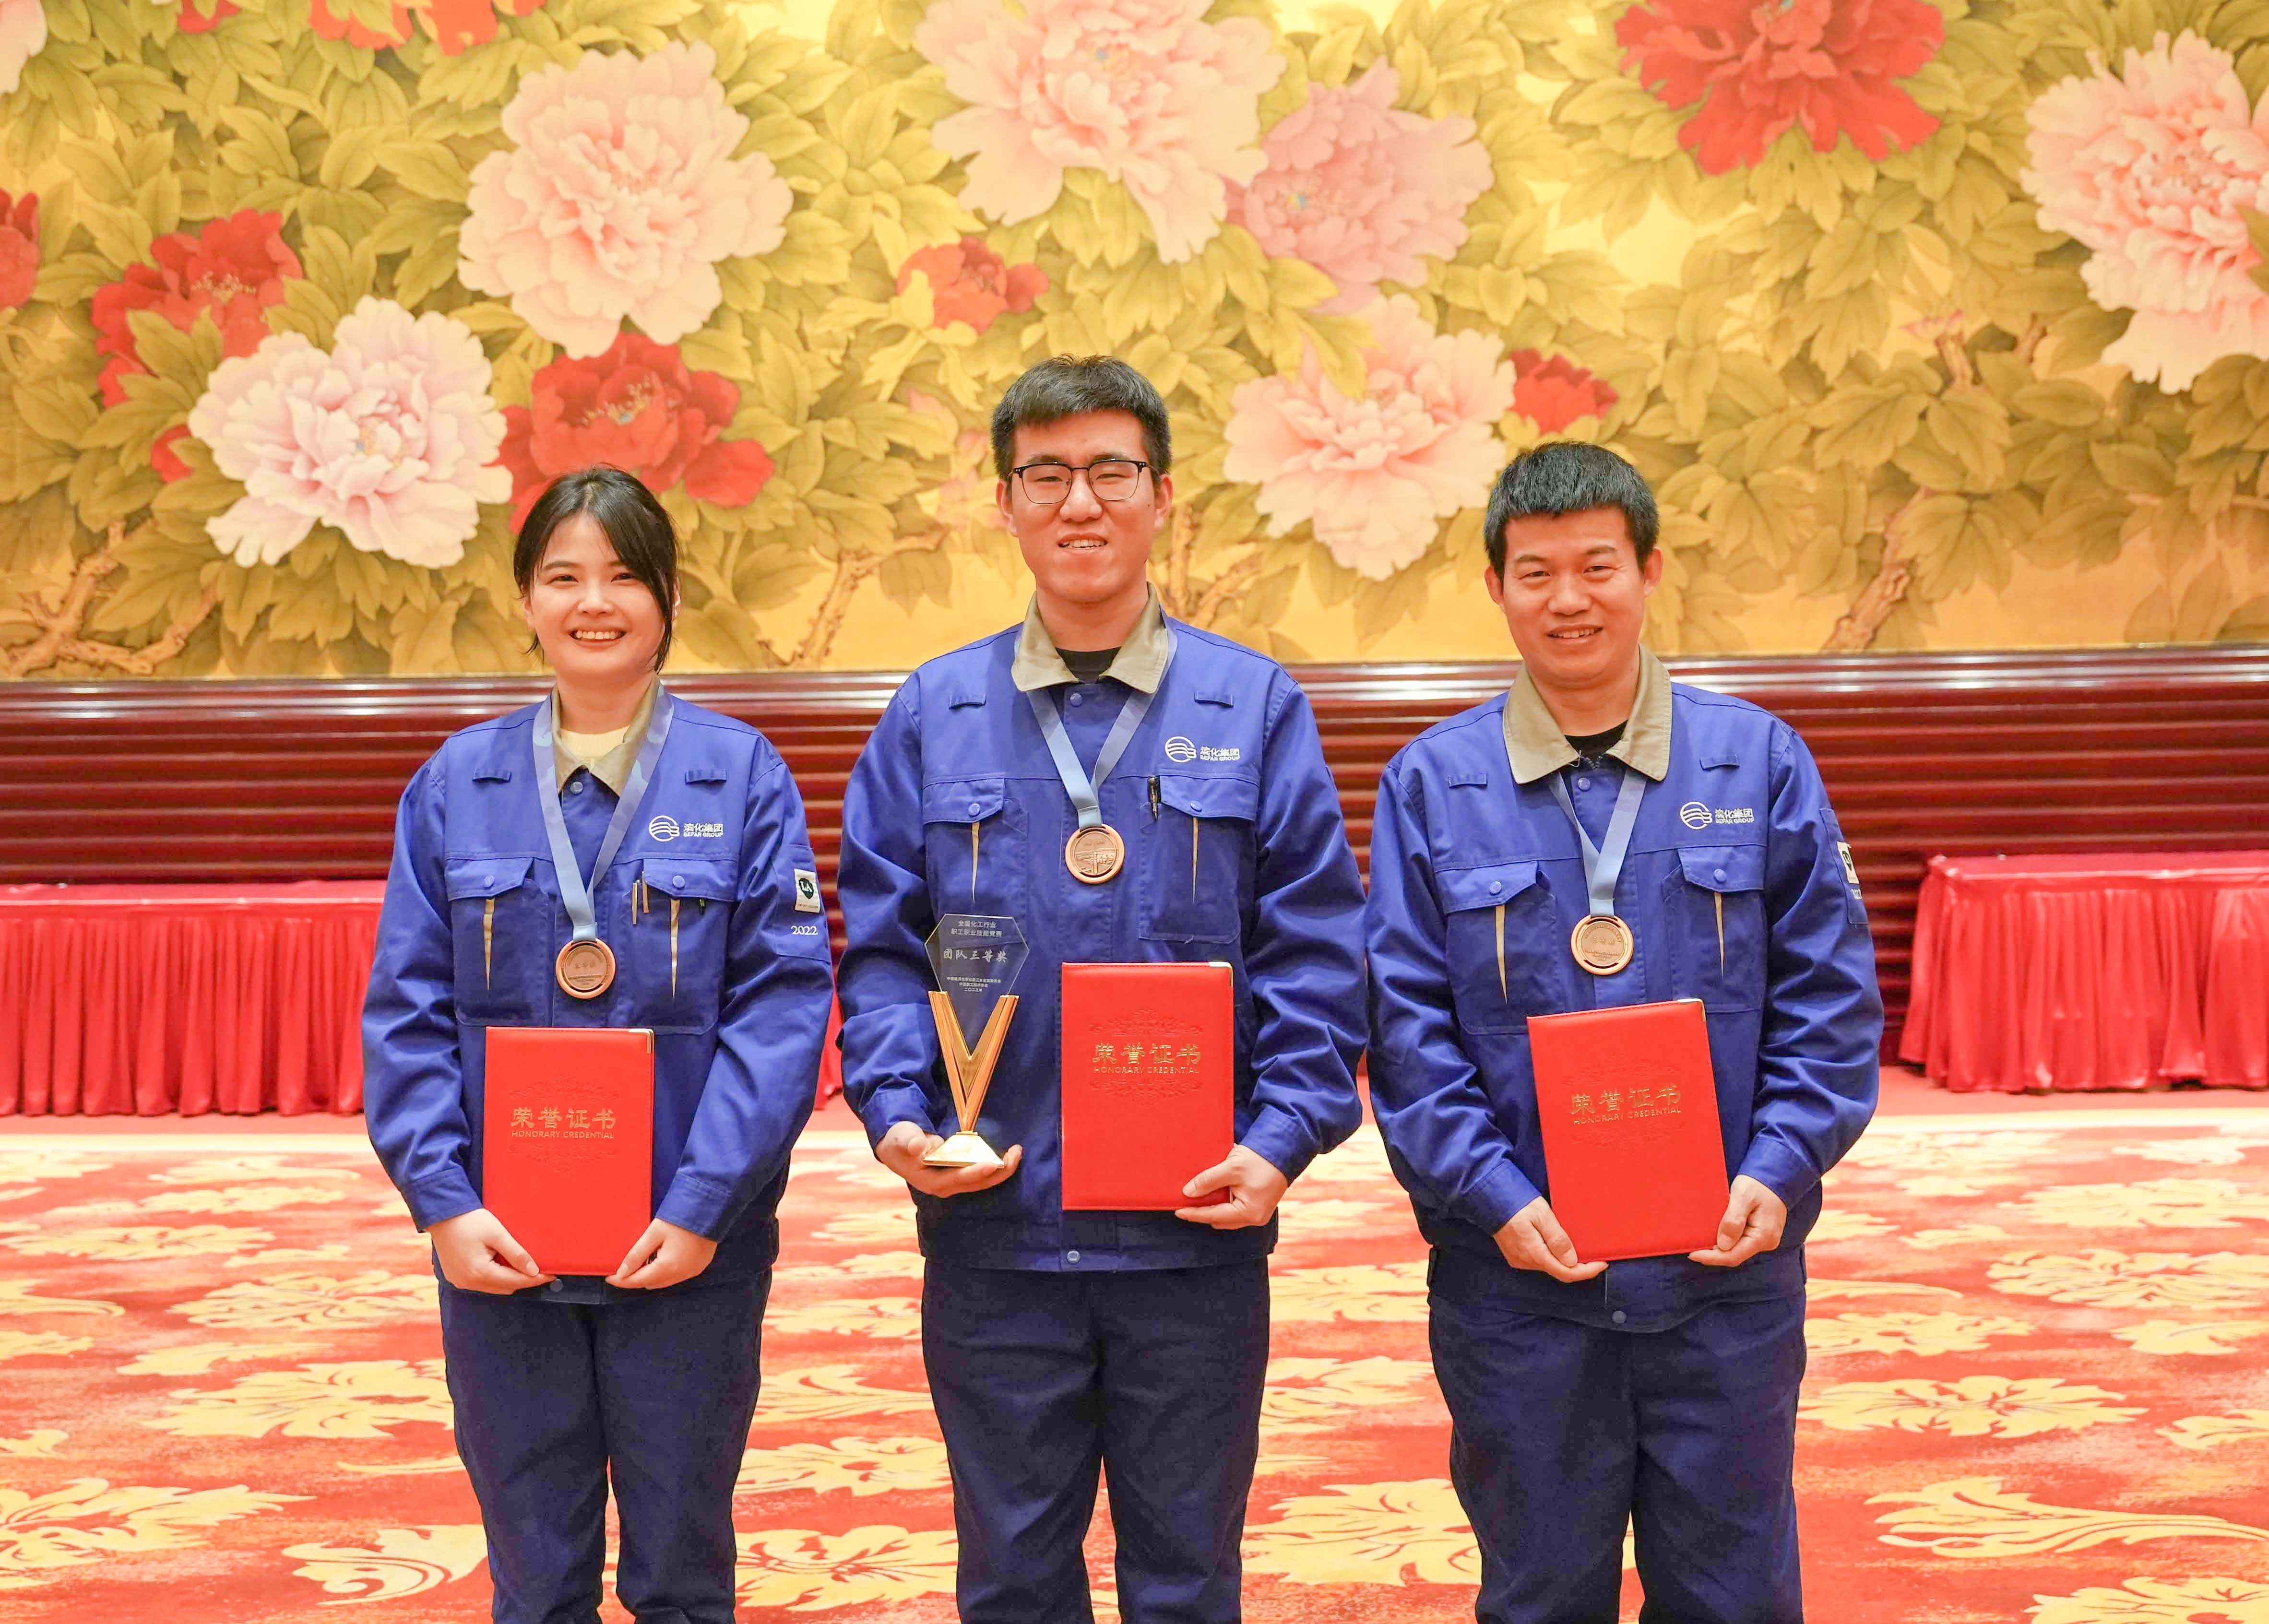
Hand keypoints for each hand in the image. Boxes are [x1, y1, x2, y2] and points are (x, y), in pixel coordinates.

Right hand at [429, 1208, 552, 1294]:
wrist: (442, 1214)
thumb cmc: (469, 1221)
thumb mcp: (497, 1234)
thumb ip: (516, 1254)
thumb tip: (533, 1270)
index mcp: (479, 1273)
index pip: (515, 1281)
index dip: (535, 1279)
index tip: (551, 1275)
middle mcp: (468, 1282)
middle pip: (505, 1287)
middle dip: (522, 1279)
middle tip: (538, 1268)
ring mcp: (460, 1281)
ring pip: (493, 1287)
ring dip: (508, 1278)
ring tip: (521, 1263)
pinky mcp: (456, 1276)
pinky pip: (481, 1282)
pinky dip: (494, 1276)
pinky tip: (501, 1263)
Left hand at [608, 1218, 718, 1288]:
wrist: (710, 1208)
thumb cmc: (680, 1218)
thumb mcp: (654, 1233)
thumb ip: (636, 1254)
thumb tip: (621, 1273)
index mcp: (668, 1267)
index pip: (638, 1281)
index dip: (622, 1280)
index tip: (609, 1277)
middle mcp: (681, 1275)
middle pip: (651, 1284)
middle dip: (636, 1277)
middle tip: (625, 1266)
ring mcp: (692, 1272)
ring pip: (663, 1281)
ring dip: (651, 1275)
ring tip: (644, 1259)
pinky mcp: (699, 1267)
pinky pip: (676, 1276)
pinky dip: (666, 1271)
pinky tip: (662, 1257)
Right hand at [875, 1121, 1021, 1197]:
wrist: (896, 1149)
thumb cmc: (899, 1142)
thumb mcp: (901, 1138)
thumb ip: (909, 1141)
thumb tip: (916, 1146)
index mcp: (931, 1181)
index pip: (957, 1179)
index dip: (975, 1172)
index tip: (992, 1163)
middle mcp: (945, 1186)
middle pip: (977, 1183)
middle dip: (998, 1171)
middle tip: (1016, 1154)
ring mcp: (953, 1182)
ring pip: (982, 1181)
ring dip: (1001, 1169)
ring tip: (1017, 1153)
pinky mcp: (959, 1174)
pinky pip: (981, 1174)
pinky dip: (996, 1166)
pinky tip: (1008, 1155)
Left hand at [1175, 1145, 1289, 1227]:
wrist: (1284, 1150)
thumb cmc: (1260, 1159)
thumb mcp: (1231, 1168)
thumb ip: (1208, 1181)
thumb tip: (1188, 1192)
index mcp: (1249, 1212)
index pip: (1213, 1216)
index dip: (1193, 1213)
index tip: (1177, 1210)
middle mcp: (1255, 1218)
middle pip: (1220, 1219)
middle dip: (1202, 1212)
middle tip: (1184, 1203)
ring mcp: (1258, 1213)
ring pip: (1227, 1216)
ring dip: (1213, 1208)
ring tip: (1197, 1198)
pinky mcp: (1259, 1205)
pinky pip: (1235, 1209)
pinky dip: (1223, 1204)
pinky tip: (1213, 1194)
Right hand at [1494, 1197, 1606, 1282]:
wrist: (1488, 1198)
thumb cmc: (1516, 1202)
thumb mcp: (1542, 1216)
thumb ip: (1557, 1239)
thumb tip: (1572, 1261)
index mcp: (1535, 1254)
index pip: (1567, 1273)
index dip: (1588, 1271)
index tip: (1603, 1262)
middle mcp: (1526, 1262)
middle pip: (1559, 1272)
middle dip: (1579, 1266)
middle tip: (1594, 1254)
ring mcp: (1519, 1259)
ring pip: (1549, 1266)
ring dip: (1566, 1261)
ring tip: (1579, 1248)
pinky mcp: (1515, 1255)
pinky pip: (1539, 1261)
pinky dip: (1553, 1257)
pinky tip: (1559, 1246)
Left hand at [1689, 1175, 1787, 1267]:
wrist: (1774, 1175)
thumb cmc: (1758, 1183)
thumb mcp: (1742, 1196)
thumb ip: (1733, 1220)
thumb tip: (1723, 1245)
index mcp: (1763, 1236)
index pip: (1734, 1255)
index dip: (1712, 1257)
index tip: (1693, 1254)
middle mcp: (1766, 1242)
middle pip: (1735, 1255)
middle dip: (1713, 1254)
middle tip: (1693, 1249)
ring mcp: (1764, 1239)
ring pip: (1738, 1250)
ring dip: (1719, 1248)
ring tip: (1700, 1244)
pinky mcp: (1760, 1234)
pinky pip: (1741, 1242)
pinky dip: (1727, 1241)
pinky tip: (1714, 1236)